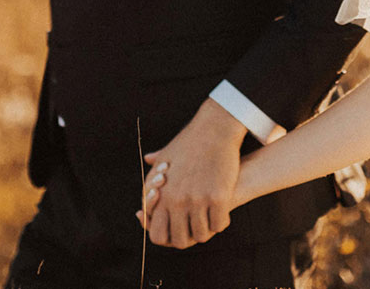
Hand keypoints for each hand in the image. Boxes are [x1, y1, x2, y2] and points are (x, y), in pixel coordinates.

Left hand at [135, 99, 245, 248]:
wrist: (214, 129)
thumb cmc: (189, 142)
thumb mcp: (167, 157)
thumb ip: (155, 173)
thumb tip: (148, 163)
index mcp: (162, 196)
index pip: (157, 235)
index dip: (167, 237)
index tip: (176, 230)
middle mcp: (177, 201)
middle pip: (180, 240)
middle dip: (187, 238)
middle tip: (194, 228)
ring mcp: (198, 200)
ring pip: (201, 235)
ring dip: (205, 230)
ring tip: (209, 220)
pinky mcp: (219, 197)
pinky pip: (219, 224)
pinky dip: (220, 222)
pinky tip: (221, 213)